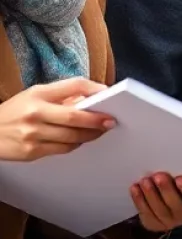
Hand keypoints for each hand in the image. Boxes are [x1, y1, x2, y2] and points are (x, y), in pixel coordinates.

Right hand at [0, 79, 114, 160]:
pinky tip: (79, 140)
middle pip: (75, 116)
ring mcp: (33, 134)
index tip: (109, 94)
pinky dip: (74, 144)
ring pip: (72, 136)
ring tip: (99, 131)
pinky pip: (62, 149)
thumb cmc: (14, 112)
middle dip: (97, 120)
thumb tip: (91, 98)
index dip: (95, 89)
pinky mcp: (31, 152)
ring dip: (90, 134)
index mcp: (38, 94)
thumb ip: (61, 95)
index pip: (74, 86)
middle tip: (111, 121)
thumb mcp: (35, 95)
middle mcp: (35, 113)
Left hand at [131, 174, 181, 232]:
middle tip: (160, 176)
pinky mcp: (154, 224)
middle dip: (168, 190)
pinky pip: (146, 212)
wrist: (171, 211)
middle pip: (178, 205)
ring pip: (160, 209)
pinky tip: (136, 188)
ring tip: (146, 181)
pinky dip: (139, 199)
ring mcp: (170, 222)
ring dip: (151, 194)